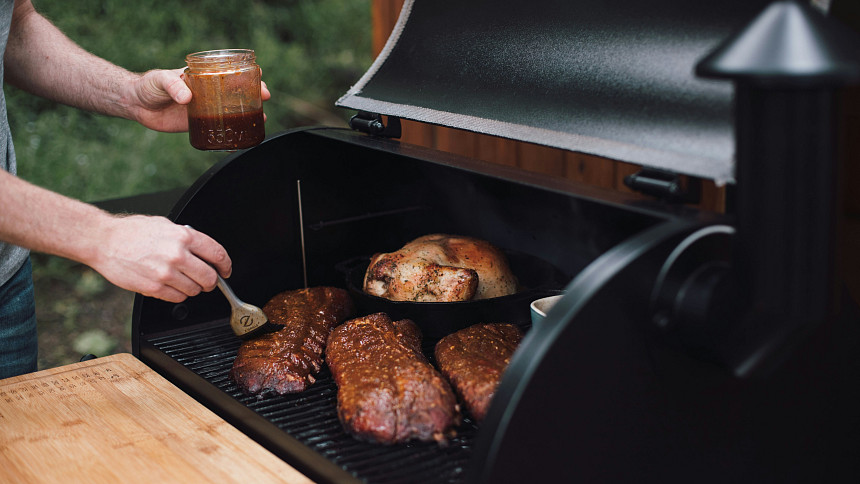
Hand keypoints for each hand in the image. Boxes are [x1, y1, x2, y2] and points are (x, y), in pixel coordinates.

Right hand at [90, 216, 231, 302]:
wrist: (104, 241)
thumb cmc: (132, 232)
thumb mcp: (165, 225)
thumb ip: (187, 238)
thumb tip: (204, 251)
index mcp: (183, 237)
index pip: (217, 254)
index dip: (225, 265)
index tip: (225, 270)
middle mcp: (177, 255)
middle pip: (210, 278)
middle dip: (211, 281)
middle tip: (206, 280)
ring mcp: (166, 273)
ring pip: (194, 290)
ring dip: (192, 288)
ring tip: (181, 279)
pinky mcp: (154, 288)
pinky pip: (178, 298)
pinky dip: (178, 294)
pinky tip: (169, 284)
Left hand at [126, 68, 271, 132]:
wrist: (136, 104)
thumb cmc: (148, 85)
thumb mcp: (161, 80)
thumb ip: (173, 86)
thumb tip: (187, 97)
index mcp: (202, 77)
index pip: (229, 71)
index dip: (246, 73)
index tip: (259, 76)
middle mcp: (207, 91)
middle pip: (236, 91)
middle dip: (254, 93)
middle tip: (265, 97)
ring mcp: (205, 107)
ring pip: (232, 109)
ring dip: (248, 113)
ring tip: (262, 118)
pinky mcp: (198, 123)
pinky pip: (219, 126)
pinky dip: (231, 130)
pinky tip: (241, 134)